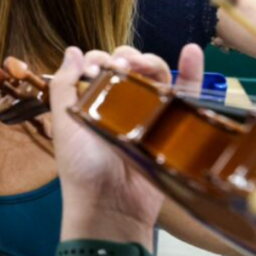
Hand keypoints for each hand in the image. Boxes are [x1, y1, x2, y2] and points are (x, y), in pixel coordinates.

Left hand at [52, 45, 204, 242]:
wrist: (111, 205)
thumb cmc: (82, 167)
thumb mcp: (65, 123)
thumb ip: (65, 86)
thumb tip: (71, 51)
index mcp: (91, 102)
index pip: (98, 66)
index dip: (98, 59)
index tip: (97, 67)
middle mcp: (119, 105)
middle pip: (129, 66)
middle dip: (126, 57)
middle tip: (124, 66)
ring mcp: (147, 114)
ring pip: (155, 75)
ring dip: (151, 61)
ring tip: (146, 65)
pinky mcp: (171, 125)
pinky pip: (185, 94)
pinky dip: (190, 71)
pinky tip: (190, 52)